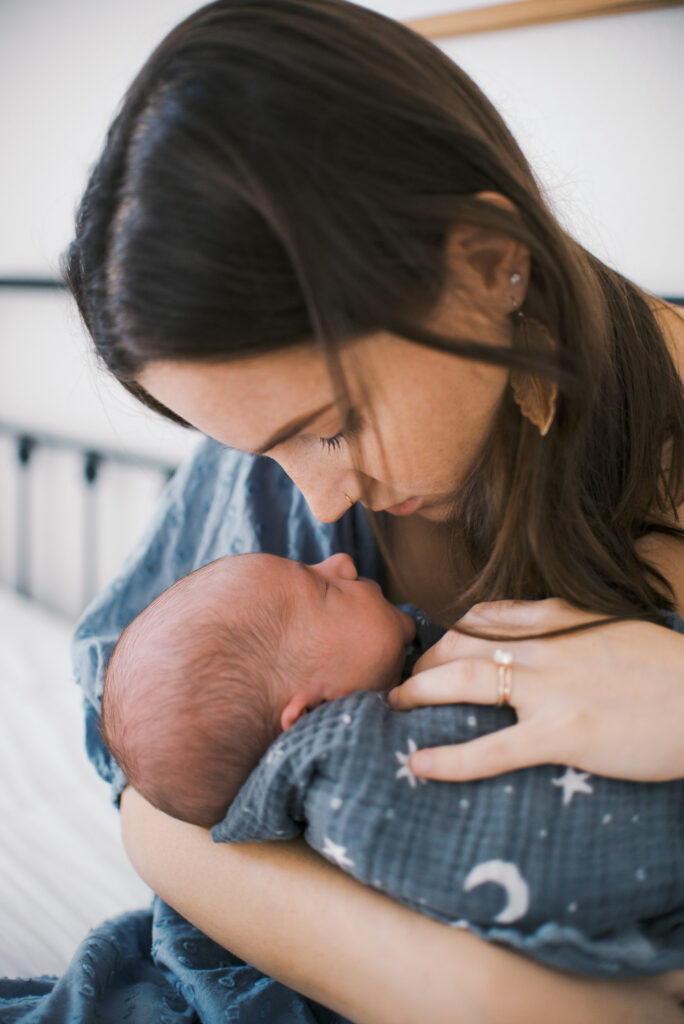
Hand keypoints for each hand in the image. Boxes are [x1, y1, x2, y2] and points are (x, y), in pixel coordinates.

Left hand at [387, 598, 683, 781]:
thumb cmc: (667, 669)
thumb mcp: (611, 628)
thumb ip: (566, 627)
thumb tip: (528, 632)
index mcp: (558, 617)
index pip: (483, 615)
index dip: (448, 633)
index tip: (433, 650)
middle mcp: (545, 645)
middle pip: (460, 644)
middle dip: (424, 662)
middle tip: (405, 684)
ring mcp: (552, 689)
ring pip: (463, 681)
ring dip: (419, 693)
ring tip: (394, 707)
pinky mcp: (563, 733)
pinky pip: (492, 748)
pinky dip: (450, 759)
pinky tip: (419, 766)